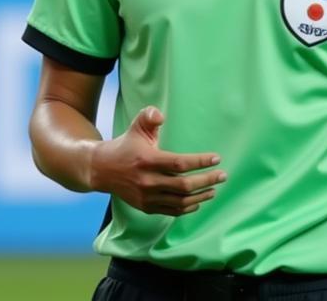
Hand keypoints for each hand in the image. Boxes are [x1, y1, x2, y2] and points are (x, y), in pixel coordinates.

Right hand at [88, 106, 224, 215]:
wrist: (103, 169)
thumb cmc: (126, 145)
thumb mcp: (136, 126)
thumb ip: (149, 116)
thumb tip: (160, 114)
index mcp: (148, 160)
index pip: (180, 164)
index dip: (200, 161)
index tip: (216, 158)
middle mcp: (148, 181)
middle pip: (184, 186)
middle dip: (207, 180)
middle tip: (222, 175)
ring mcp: (147, 197)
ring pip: (180, 202)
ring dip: (201, 197)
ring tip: (214, 189)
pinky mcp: (146, 207)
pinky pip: (172, 211)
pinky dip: (187, 208)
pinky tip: (198, 201)